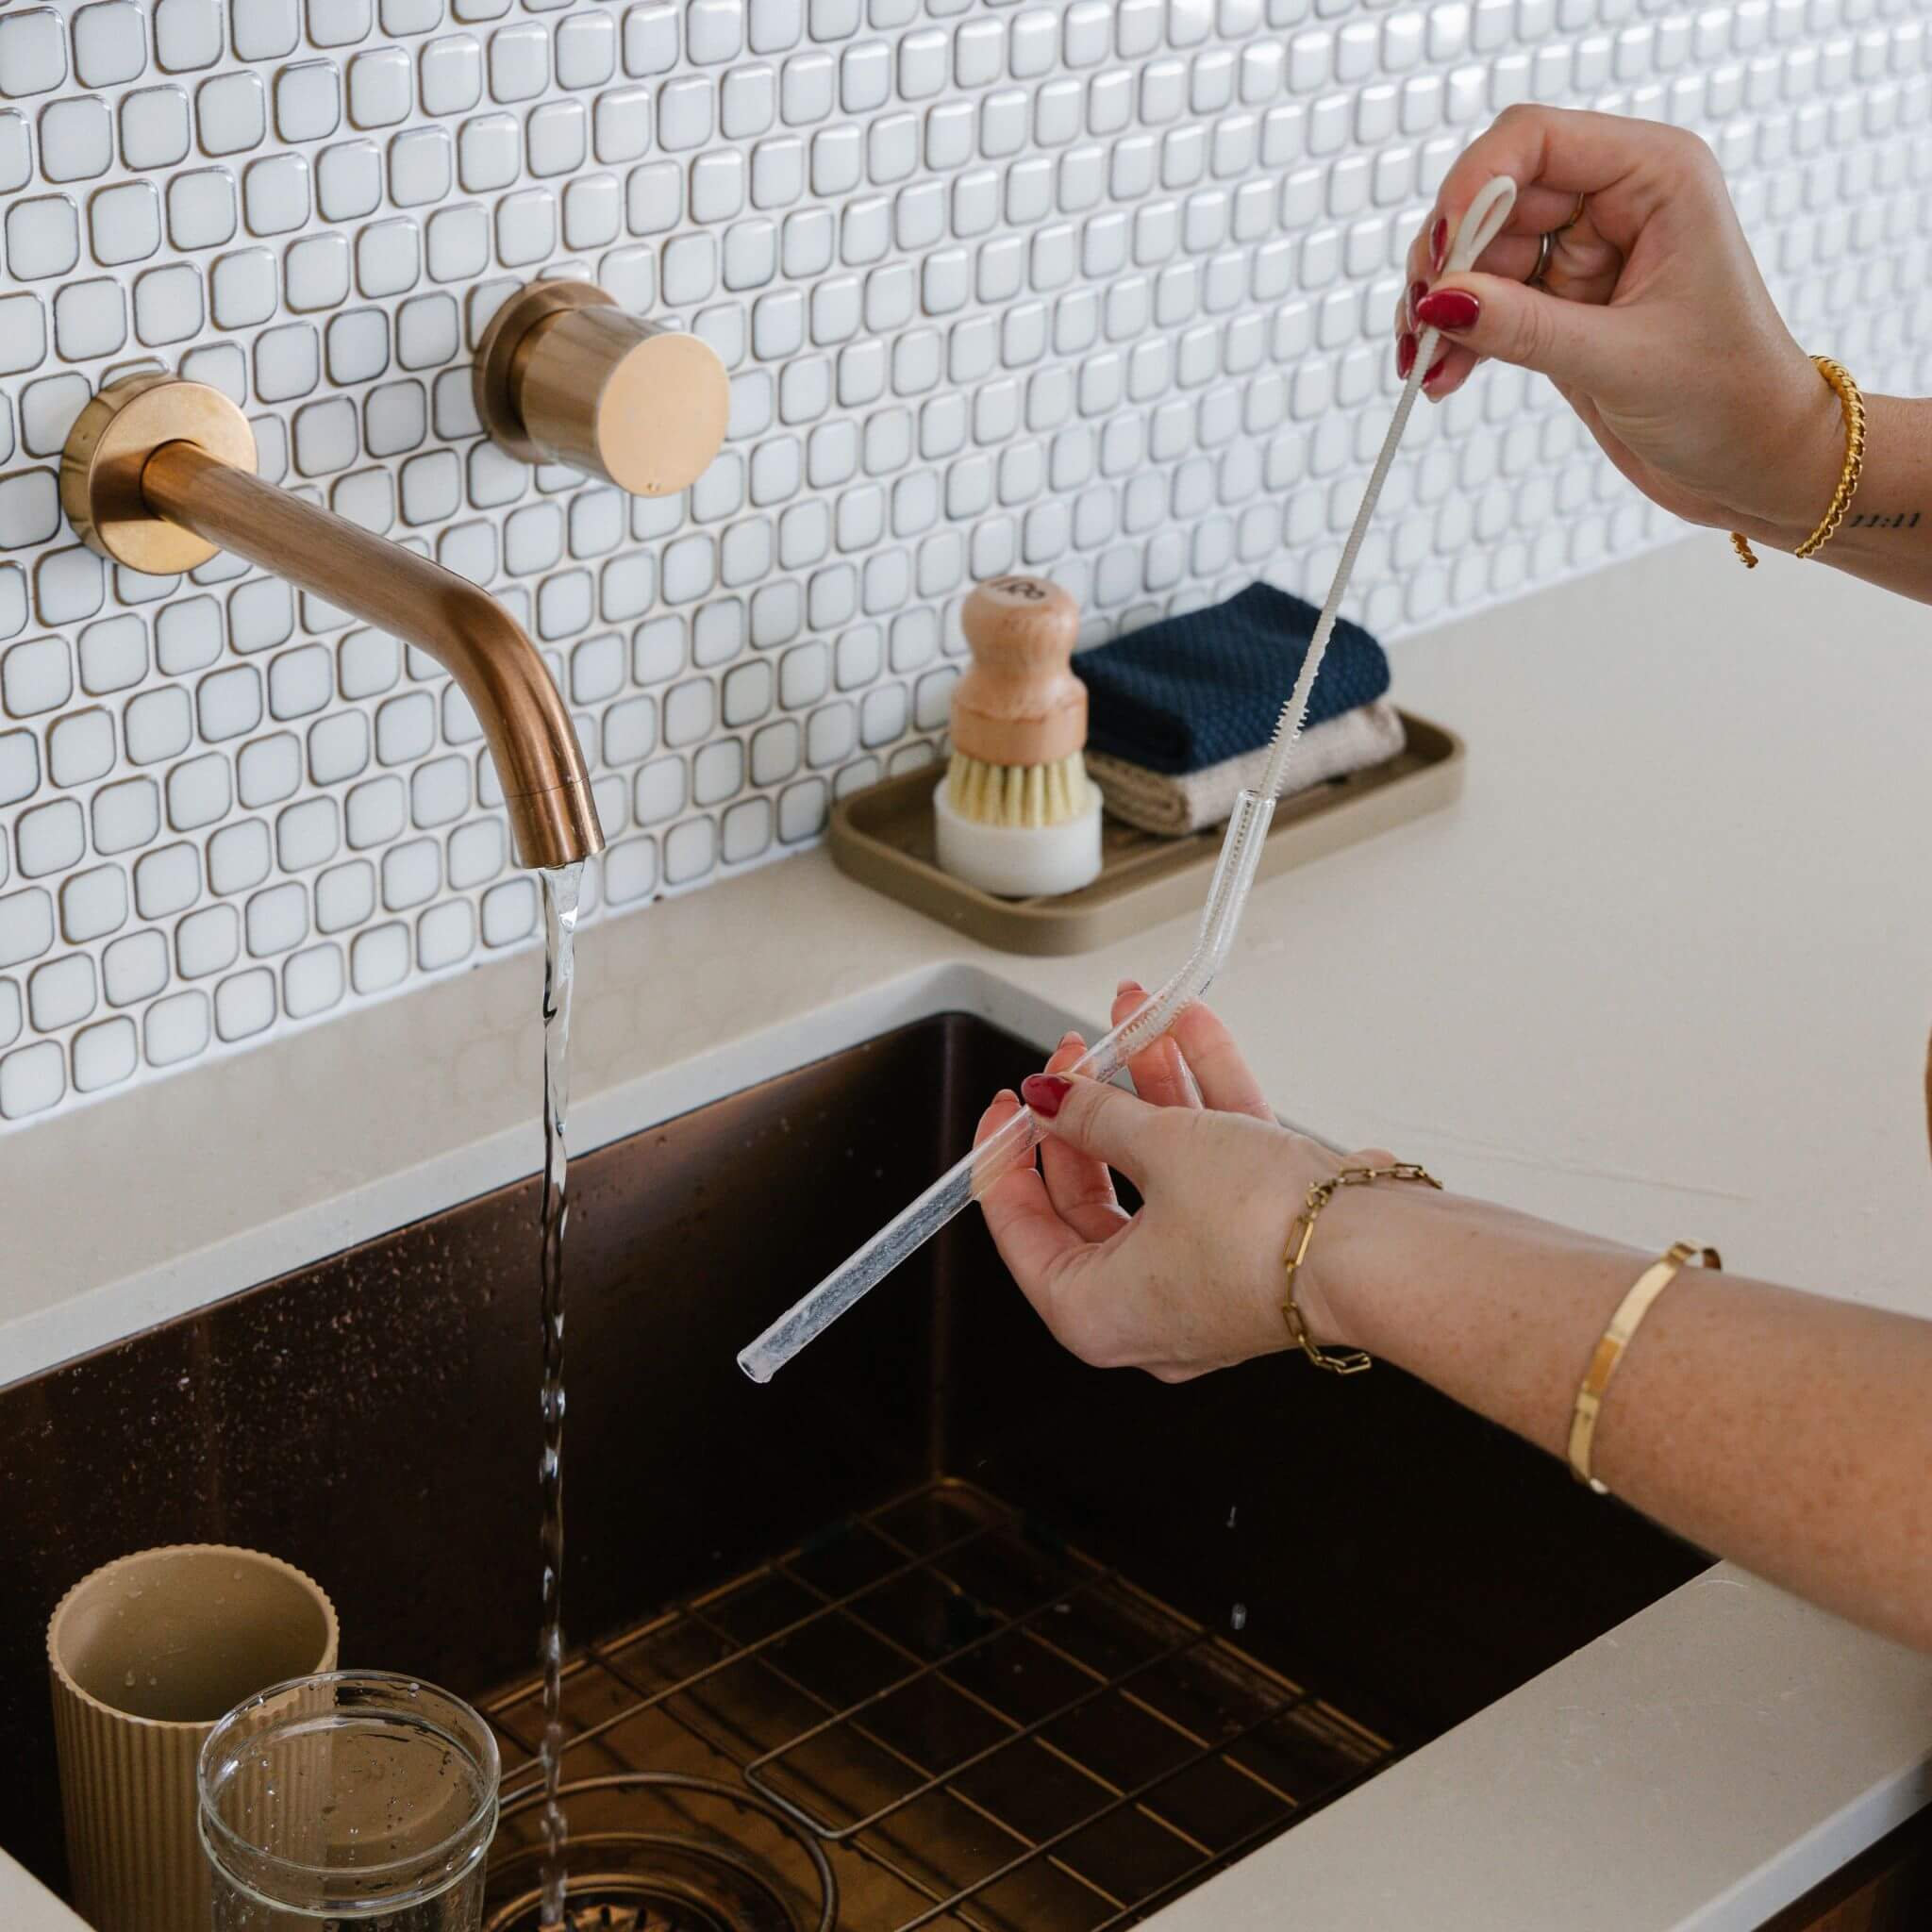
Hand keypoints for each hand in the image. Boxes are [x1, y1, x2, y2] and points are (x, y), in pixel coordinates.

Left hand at [972, 983, 1389, 1381]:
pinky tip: (1192, 1029)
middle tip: (1080, 1050)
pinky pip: (1211, 1165)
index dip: (1007, 1152)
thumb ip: (1095, 1114)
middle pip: (1090, 1192)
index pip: (1022, 1228)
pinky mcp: (1255, 1241)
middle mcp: (1146, 1304)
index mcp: (1093, 1313)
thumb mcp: (1160, 1149)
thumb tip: (1052, 1097)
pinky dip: (1200, 1099)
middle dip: (1088, 1104)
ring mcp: (1204, 1271)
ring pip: (1157, 1167)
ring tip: (1138, 1014)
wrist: (1380, 1254)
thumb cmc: (1267, 1235)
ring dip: (1148, 1084)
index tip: (1008, 1100)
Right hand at [1398, 105, 1841, 549]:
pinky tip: (1443, 376)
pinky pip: (1487, 303)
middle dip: (1448, 262)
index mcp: (1655, 178)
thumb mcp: (1621, 361)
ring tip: (1426, 364)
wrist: (1750, 461)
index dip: (1474, 187)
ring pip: (1480, 255)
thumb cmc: (1727, 398)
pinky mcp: (1561, 303)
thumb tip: (1440, 303)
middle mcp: (1616, 202)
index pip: (1538, 141)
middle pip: (1495, 198)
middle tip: (1420, 324)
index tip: (1440, 258)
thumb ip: (1524, 327)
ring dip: (1444, 309)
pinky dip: (1459, 336)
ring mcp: (1585, 254)